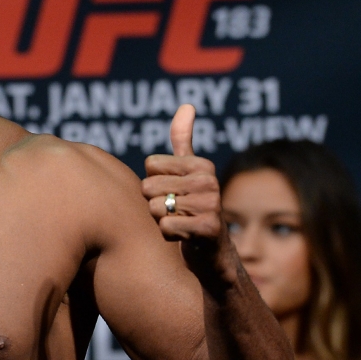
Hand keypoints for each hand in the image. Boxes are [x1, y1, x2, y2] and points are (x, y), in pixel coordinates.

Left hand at [142, 105, 232, 281]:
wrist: (211, 254)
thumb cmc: (191, 210)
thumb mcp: (188, 173)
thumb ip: (183, 140)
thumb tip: (187, 105)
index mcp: (201, 165)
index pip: (150, 165)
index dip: (154, 184)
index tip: (174, 193)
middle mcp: (209, 181)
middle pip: (149, 186)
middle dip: (155, 204)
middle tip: (176, 213)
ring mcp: (211, 204)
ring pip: (155, 208)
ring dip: (161, 220)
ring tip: (180, 224)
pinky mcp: (209, 228)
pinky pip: (166, 227)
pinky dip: (169, 236)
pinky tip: (185, 238)